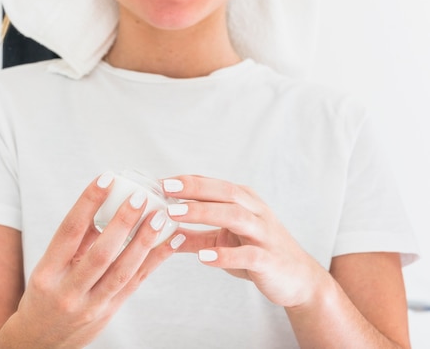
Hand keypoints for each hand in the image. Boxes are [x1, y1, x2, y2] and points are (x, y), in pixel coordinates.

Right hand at [9, 172, 184, 347]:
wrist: (39, 342)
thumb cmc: (44, 296)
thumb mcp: (48, 268)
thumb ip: (75, 241)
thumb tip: (104, 207)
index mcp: (47, 272)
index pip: (69, 231)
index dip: (88, 202)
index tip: (106, 178)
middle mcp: (68, 291)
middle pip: (100, 253)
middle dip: (123, 223)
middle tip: (140, 196)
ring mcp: (90, 306)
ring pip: (123, 271)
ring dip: (145, 241)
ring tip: (161, 216)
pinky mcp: (109, 313)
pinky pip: (136, 284)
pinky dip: (155, 261)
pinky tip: (170, 242)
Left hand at [162, 175, 327, 307]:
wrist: (299, 280)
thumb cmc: (260, 254)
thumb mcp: (226, 241)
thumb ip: (197, 237)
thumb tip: (164, 233)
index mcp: (245, 203)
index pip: (214, 186)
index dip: (188, 181)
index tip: (161, 181)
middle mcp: (256, 213)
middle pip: (225, 193)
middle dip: (194, 189)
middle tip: (165, 188)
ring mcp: (264, 235)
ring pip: (235, 217)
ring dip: (203, 213)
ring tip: (175, 214)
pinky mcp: (269, 260)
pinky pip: (248, 255)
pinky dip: (225, 255)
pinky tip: (204, 257)